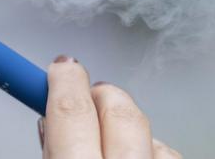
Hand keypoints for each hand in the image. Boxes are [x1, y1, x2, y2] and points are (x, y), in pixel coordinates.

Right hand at [38, 55, 181, 158]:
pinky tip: (130, 154)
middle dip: (96, 91)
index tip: (60, 65)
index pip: (70, 111)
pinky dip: (146, 144)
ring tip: (104, 134)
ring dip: (121, 119)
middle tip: (80, 91)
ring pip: (145, 126)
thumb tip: (49, 121)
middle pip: (116, 107)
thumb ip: (50, 151)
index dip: (64, 79)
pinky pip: (165, 150)